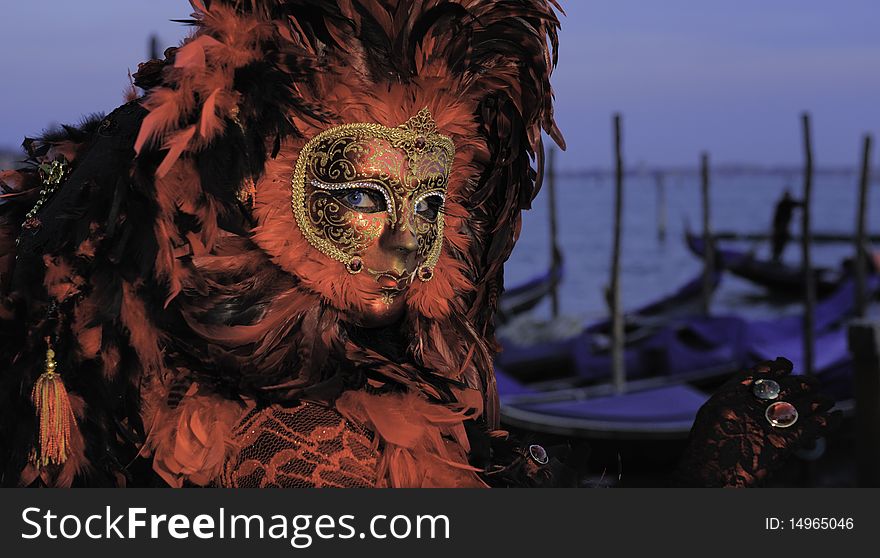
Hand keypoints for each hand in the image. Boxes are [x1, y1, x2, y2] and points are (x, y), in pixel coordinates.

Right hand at [676, 357, 840, 486]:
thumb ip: (734, 403)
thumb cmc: (708, 453)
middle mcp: (747, 407)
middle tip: (814, 384)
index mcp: (728, 399)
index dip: (775, 368)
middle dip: (802, 383)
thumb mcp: (712, 417)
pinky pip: (810, 428)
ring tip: (826, 400)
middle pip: (783, 386)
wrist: (706, 478)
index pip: (758, 375)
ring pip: (800, 403)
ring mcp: (763, 424)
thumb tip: (759, 396)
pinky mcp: (781, 445)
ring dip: (817, 400)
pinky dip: (826, 421)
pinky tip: (833, 418)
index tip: (786, 365)